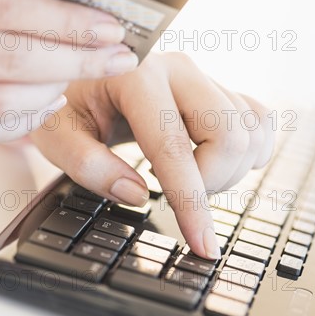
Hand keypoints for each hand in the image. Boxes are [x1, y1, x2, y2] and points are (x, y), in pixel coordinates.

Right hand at [0, 0, 137, 146]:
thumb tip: (78, 6)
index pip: (5, 7)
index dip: (64, 20)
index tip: (113, 29)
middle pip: (10, 59)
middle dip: (75, 62)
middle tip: (118, 59)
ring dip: (50, 93)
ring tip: (77, 79)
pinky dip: (23, 119)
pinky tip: (47, 103)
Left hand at [31, 52, 274, 258]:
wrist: (87, 71)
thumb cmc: (68, 99)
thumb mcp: (54, 132)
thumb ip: (87, 165)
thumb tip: (135, 195)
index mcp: (135, 76)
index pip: (172, 146)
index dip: (190, 201)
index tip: (202, 244)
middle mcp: (178, 70)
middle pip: (230, 135)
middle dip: (211, 181)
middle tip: (175, 192)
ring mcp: (203, 76)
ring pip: (249, 132)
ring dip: (227, 170)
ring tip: (187, 174)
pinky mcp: (219, 88)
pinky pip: (259, 121)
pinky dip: (248, 152)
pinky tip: (212, 160)